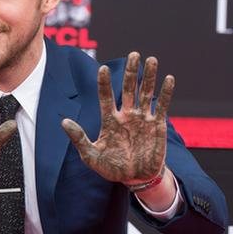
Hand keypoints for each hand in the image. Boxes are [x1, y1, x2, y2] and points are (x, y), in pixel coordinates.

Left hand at [61, 52, 174, 184]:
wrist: (135, 179)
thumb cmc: (111, 168)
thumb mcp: (90, 155)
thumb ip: (79, 138)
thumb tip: (64, 121)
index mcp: (109, 120)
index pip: (106, 97)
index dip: (105, 83)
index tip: (103, 68)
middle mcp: (126, 115)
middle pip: (128, 89)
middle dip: (130, 72)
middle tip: (133, 54)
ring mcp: (142, 119)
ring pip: (145, 93)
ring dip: (149, 77)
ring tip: (151, 59)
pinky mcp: (157, 126)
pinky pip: (162, 106)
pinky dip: (165, 93)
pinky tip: (168, 78)